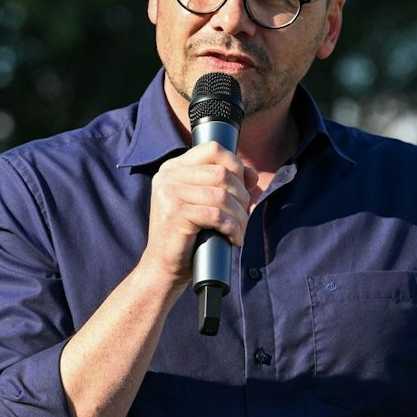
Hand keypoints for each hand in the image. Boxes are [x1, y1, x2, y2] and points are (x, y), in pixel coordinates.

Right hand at [139, 142, 249, 288]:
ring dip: (239, 216)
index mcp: (173, 168)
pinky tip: (233, 238)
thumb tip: (252, 174)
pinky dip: (232, 228)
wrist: (163, 267)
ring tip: (239, 231)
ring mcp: (169, 194)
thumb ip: (225, 184)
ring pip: (222, 196)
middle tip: (243, 217)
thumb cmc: (188, 235)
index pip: (212, 149)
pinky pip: (217, 215)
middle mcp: (168, 176)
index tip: (242, 188)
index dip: (236, 165)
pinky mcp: (175, 214)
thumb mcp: (205, 203)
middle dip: (242, 196)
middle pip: (222, 173)